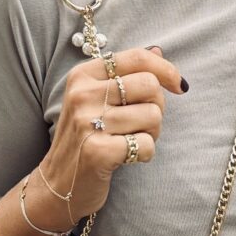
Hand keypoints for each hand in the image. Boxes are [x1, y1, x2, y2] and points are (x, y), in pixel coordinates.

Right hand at [43, 43, 186, 221]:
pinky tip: (127, 157)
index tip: (179, 86)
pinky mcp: (97, 151)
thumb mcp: (95, 100)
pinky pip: (146, 144)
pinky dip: (145, 153)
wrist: (57, 185)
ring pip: (153, 115)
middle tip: (143, 123)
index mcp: (83, 76)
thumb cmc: (84, 138)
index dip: (166, 69)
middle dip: (157, 106)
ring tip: (131, 140)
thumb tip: (158, 51)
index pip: (136, 58)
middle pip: (150, 86)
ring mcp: (88, 123)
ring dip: (152, 133)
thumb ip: (125, 74)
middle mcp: (82, 95)